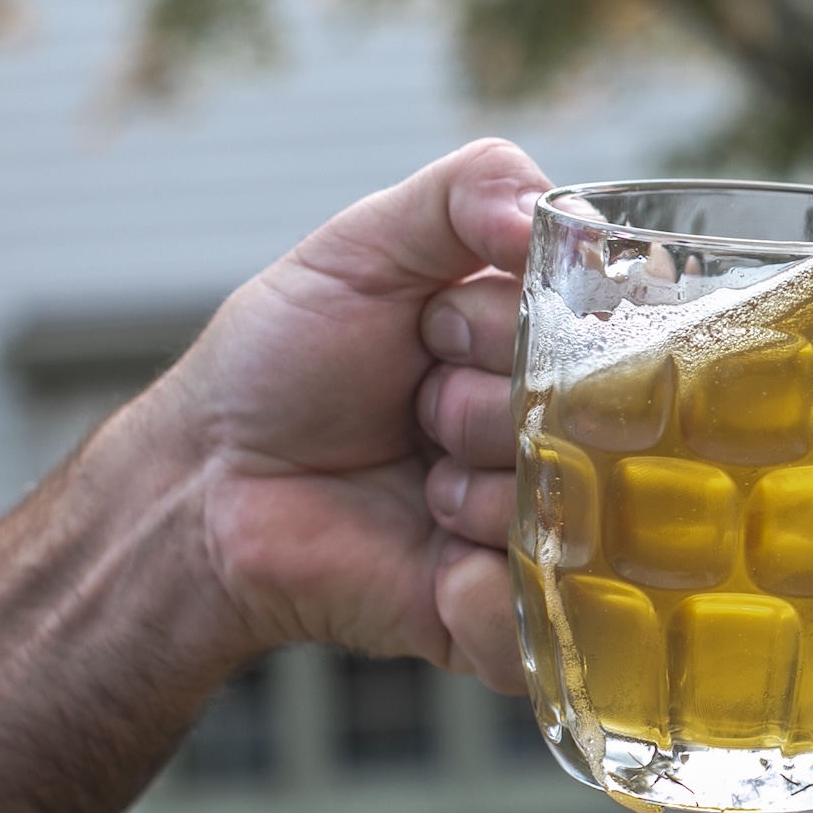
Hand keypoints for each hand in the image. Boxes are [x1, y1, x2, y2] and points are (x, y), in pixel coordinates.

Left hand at [136, 138, 547, 679]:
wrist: (204, 488)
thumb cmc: (282, 364)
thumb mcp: (363, 247)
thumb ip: (465, 191)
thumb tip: (552, 214)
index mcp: (548, 349)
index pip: (608, 333)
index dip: (512, 327)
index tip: (435, 327)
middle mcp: (562, 438)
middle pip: (597, 426)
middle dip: (483, 407)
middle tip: (417, 407)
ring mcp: (544, 531)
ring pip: (572, 514)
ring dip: (471, 494)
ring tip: (415, 486)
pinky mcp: (509, 621)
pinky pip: (546, 614)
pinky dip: (480, 586)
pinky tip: (428, 561)